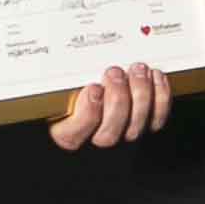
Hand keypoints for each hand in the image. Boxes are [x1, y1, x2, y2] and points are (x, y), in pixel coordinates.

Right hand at [48, 63, 171, 149]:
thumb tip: (44, 64)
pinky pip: (157, 118)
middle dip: (116, 100)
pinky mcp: (144, 125)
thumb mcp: (56, 92)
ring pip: (135, 127)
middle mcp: (97, 139)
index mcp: (67, 134)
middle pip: (108, 134)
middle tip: (114, 73)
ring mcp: (123, 134)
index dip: (87, 112)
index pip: (73, 135)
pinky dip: (160, 96)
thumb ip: (57, 85)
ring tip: (136, 70)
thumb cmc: (71, 98)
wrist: (94, 106)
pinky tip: (155, 77)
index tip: (92, 88)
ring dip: (139, 94)